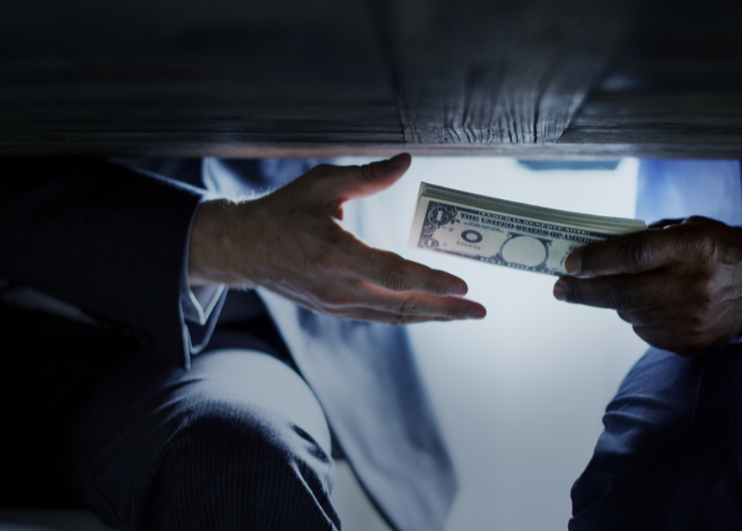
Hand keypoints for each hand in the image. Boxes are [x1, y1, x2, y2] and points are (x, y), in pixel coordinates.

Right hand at [188, 154, 486, 324]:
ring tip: (463, 313)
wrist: (244, 249)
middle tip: (478, 310)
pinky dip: (407, 314)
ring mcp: (335, 304)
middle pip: (401, 305)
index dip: (430, 282)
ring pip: (393, 316)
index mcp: (335, 254)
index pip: (392, 273)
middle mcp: (338, 287)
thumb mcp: (323, 183)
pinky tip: (428, 310)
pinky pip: (379, 316)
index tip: (463, 286)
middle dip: (444, 310)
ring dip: (431, 317)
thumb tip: (406, 161)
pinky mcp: (334, 310)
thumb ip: (369, 176)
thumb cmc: (283, 212)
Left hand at [552, 216, 741, 354]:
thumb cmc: (709, 250)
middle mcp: (693, 286)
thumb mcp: (685, 230)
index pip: (634, 254)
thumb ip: (644, 239)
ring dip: (613, 300)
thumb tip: (592, 254)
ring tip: (618, 287)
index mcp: (693, 248)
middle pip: (622, 292)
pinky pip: (643, 330)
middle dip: (582, 291)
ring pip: (628, 312)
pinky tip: (649, 304)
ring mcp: (690, 319)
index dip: (597, 260)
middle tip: (558, 288)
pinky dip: (636, 315)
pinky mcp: (687, 343)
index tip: (569, 264)